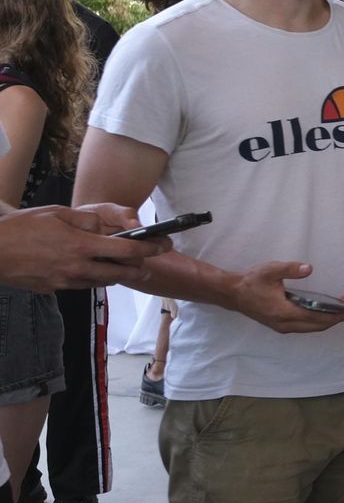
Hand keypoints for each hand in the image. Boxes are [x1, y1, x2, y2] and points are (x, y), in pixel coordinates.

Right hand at [0, 203, 169, 290]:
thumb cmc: (20, 229)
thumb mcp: (56, 213)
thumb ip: (85, 220)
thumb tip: (105, 226)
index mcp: (82, 245)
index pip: (127, 249)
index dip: (150, 248)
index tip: (163, 245)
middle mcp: (78, 266)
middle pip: (121, 272)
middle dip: (140, 268)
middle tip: (149, 264)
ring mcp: (66, 281)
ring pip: (103, 281)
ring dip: (117, 275)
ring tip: (126, 268)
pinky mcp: (54, 289)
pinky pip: (83, 285)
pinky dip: (94, 279)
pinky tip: (94, 270)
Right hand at [227, 261, 343, 333]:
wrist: (232, 293)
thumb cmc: (251, 281)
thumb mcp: (271, 270)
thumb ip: (290, 269)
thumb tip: (309, 268)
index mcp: (283, 312)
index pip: (314, 316)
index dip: (332, 315)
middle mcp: (283, 324)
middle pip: (315, 325)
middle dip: (333, 319)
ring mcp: (281, 326)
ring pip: (309, 328)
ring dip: (325, 321)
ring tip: (340, 311)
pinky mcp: (279, 325)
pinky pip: (303, 326)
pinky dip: (315, 321)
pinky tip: (323, 312)